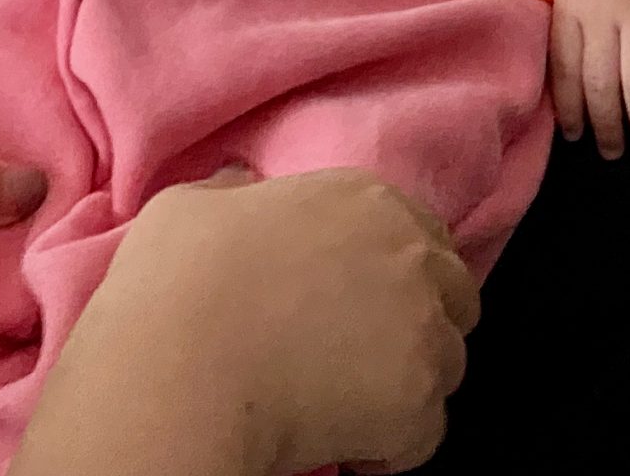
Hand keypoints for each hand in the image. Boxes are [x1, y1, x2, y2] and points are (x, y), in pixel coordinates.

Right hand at [11, 169, 478, 475]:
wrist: (180, 370)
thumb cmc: (178, 285)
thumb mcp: (190, 206)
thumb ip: (231, 191)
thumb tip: (239, 183)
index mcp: (364, 199)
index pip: (421, 231)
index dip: (393, 271)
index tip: (356, 301)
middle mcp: (410, 254)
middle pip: (452, 294)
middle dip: (416, 323)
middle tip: (357, 355)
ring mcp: (423, 327)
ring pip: (446, 362)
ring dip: (406, 383)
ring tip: (346, 401)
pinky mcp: (420, 400)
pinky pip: (427, 433)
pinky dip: (392, 446)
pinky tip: (343, 442)